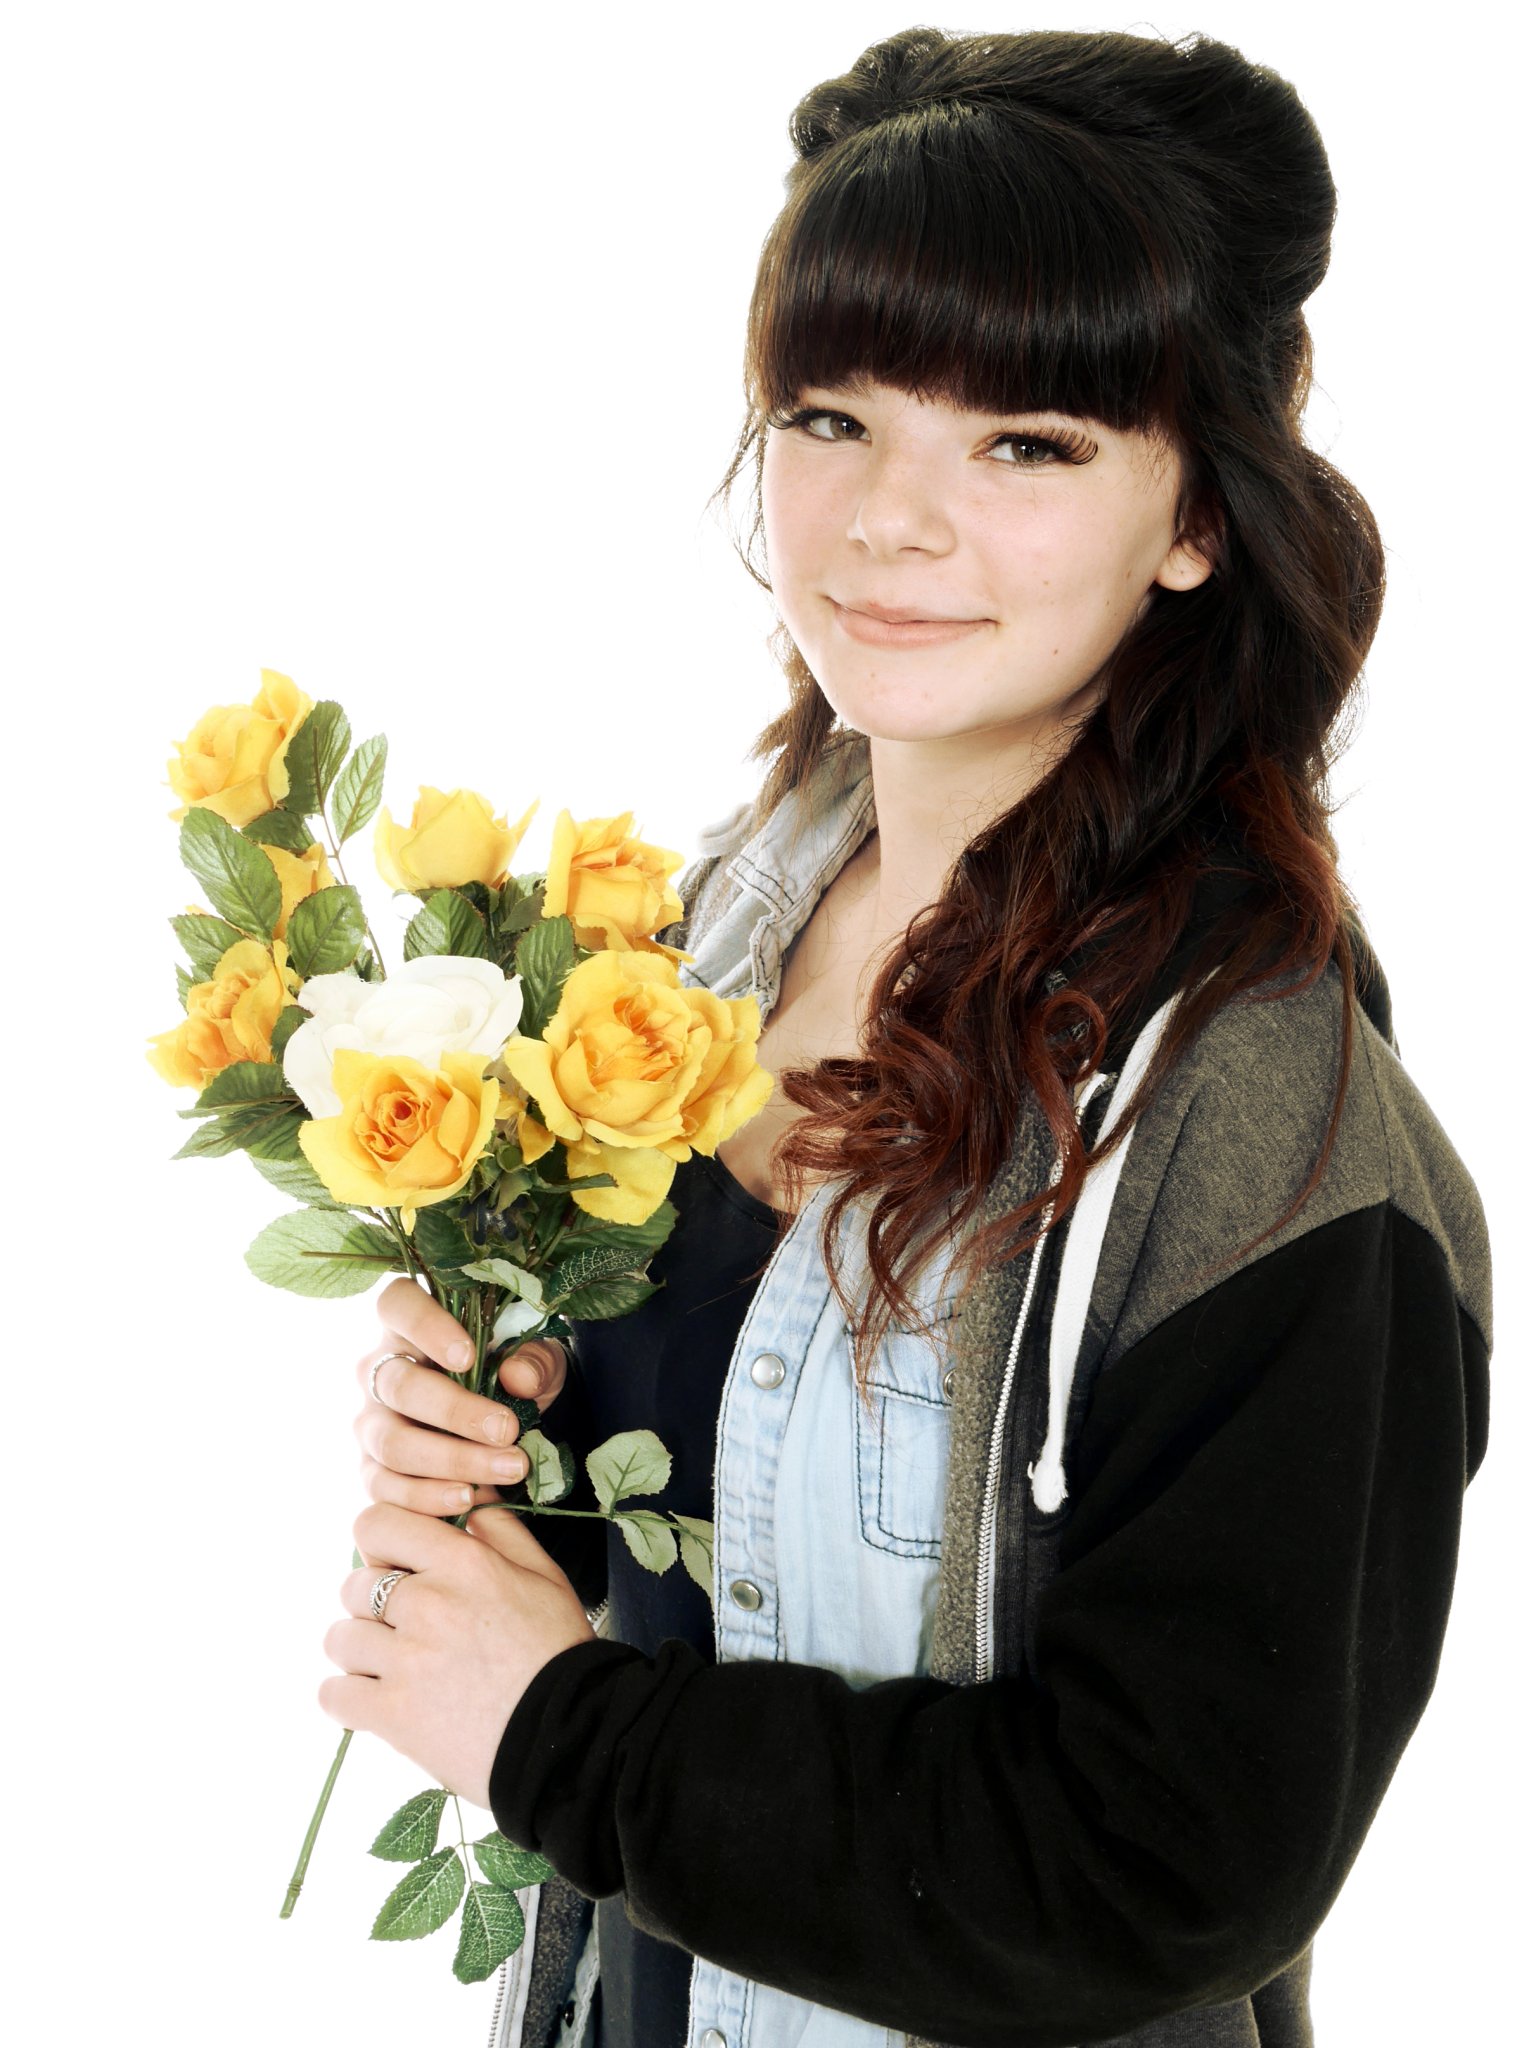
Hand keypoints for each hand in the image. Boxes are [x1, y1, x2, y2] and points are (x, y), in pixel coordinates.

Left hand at [320, 1499, 596, 1807]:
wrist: (570, 1735)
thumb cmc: (560, 1653)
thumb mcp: (544, 1577)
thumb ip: (502, 1532)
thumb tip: (469, 1503)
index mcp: (464, 1564)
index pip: (377, 1524)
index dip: (380, 1543)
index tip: (396, 1564)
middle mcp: (429, 1604)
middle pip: (354, 1584)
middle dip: (371, 1602)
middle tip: (401, 1625)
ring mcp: (406, 1661)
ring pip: (340, 1638)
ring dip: (359, 1650)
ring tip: (389, 1666)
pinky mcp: (393, 1714)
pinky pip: (333, 1694)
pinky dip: (347, 1698)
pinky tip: (374, 1701)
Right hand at [356, 1275, 570, 1515]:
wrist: (507, 1428)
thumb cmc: (512, 1378)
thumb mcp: (538, 1361)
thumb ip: (534, 1361)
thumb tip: (518, 1376)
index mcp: (410, 1324)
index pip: (397, 1304)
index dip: (425, 1326)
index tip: (468, 1356)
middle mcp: (379, 1370)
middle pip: (399, 1385)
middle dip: (455, 1412)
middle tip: (506, 1430)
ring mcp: (370, 1422)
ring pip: (393, 1442)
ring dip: (452, 1460)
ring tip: (508, 1470)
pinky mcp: (372, 1469)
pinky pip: (385, 1488)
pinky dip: (428, 1498)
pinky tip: (469, 1499)